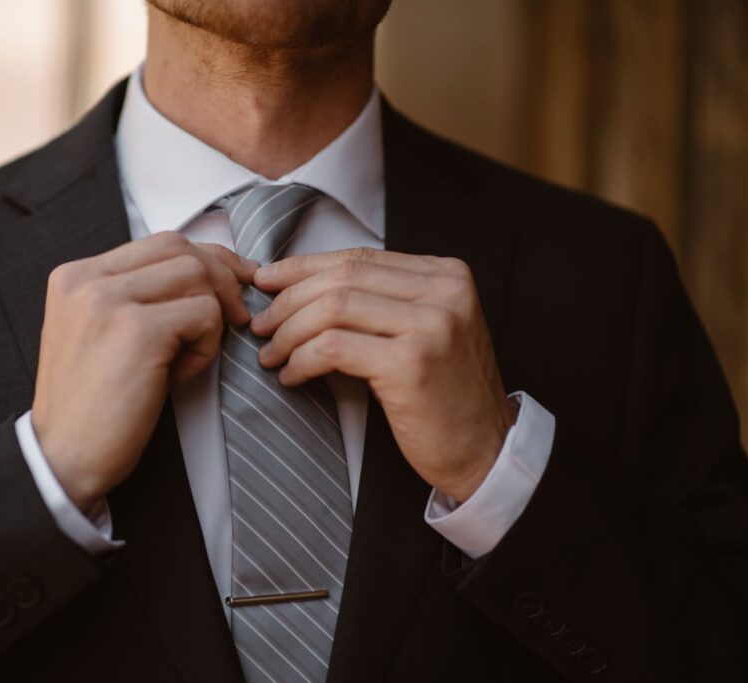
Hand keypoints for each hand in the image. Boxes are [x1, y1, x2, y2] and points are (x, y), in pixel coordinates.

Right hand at [32, 232, 255, 511]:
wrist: (63, 458)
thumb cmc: (90, 406)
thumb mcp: (99, 335)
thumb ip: (135, 299)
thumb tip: (205, 273)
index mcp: (75, 276)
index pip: (159, 241)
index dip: (207, 257)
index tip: (233, 282)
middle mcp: (87, 279)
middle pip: (181, 250)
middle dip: (221, 278)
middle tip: (237, 317)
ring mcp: (108, 301)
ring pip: (196, 277)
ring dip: (211, 317)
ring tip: (188, 358)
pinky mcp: (137, 330)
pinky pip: (204, 314)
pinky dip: (206, 346)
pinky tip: (181, 375)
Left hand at [251, 248, 515, 501]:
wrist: (486, 450)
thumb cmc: (445, 395)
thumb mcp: (424, 331)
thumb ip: (382, 301)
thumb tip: (304, 284)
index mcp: (446, 275)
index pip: (358, 259)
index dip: (303, 267)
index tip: (267, 282)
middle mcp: (444, 291)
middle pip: (342, 278)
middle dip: (288, 300)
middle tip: (261, 326)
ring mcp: (431, 325)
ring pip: (332, 308)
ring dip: (289, 332)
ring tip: (271, 355)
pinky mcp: (411, 363)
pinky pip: (333, 347)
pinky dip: (302, 360)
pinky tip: (292, 376)